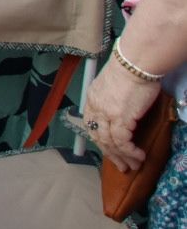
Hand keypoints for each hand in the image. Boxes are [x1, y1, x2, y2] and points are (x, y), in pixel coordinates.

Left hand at [83, 53, 161, 172]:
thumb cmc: (129, 69)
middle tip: (120, 166)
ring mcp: (106, 114)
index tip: (108, 149)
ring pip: (110, 143)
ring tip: (132, 166)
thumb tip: (121, 108)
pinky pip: (122, 142)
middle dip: (110, 154)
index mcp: (92, 98)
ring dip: (122, 157)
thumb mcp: (112, 84)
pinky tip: (138, 156)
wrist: (135, 62)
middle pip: (98, 136)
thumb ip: (111, 97)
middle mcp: (95, 107)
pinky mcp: (120, 118)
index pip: (90, 124)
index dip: (99, 139)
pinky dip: (130, 152)